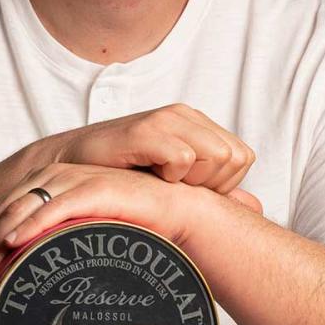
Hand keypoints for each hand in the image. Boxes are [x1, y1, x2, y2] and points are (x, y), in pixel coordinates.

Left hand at [0, 163, 260, 294]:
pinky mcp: (96, 187)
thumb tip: (44, 315)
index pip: (4, 213)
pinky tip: (13, 243)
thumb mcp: (90, 248)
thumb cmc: (137, 237)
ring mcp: (76, 181)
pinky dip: (30, 223)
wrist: (181, 219)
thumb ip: (66, 258)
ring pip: (22, 208)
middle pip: (5, 211)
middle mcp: (59, 181)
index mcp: (54, 191)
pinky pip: (55, 205)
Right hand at [43, 103, 255, 192]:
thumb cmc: (120, 178)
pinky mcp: (145, 129)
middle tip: (174, 188)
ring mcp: (166, 118)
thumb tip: (257, 209)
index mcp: (196, 124)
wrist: (67, 169)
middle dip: (212, 184)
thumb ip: (213, 191)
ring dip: (193, 181)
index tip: (188, 190)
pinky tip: (148, 176)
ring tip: (161, 181)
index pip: (243, 157)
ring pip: (218, 156)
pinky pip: (185, 158)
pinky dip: (172, 177)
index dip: (222, 184)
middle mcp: (185, 115)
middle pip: (235, 158)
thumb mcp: (173, 183)